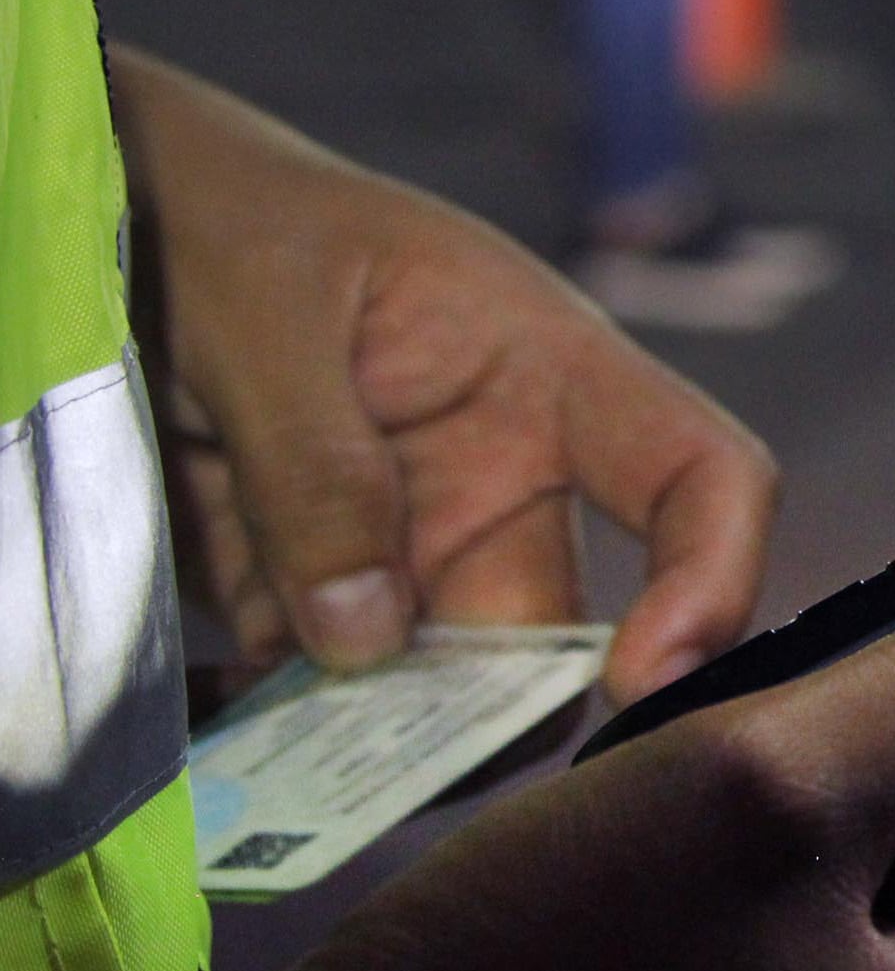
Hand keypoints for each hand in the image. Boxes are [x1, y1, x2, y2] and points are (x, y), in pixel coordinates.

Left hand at [109, 49, 773, 703]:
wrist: (105, 221)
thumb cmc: (220, 213)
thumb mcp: (263, 311)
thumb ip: (315, 467)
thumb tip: (368, 638)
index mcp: (547, 378)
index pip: (702, 478)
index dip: (712, 577)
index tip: (647, 676)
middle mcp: (503, 482)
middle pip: (551, 636)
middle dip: (484, 713)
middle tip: (377, 756)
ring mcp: (409, 553)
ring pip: (434, 693)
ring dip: (360, 733)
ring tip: (262, 726)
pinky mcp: (313, 606)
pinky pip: (318, 703)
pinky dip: (268, 729)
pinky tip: (208, 701)